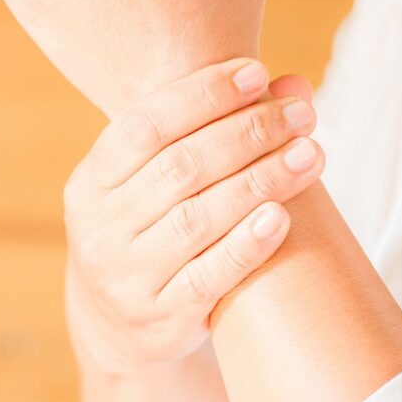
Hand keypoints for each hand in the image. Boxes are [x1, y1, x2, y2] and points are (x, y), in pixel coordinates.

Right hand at [63, 59, 322, 374]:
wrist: (117, 328)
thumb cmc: (149, 233)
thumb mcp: (151, 185)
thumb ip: (207, 134)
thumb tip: (293, 85)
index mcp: (90, 182)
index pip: (144, 124)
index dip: (202, 95)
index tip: (257, 73)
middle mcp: (99, 227)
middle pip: (179, 167)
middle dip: (248, 133)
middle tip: (302, 114)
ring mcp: (126, 276)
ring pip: (198, 219)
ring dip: (261, 180)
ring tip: (311, 154)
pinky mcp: (160, 318)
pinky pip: (209, 276)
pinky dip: (247, 244)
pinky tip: (282, 216)